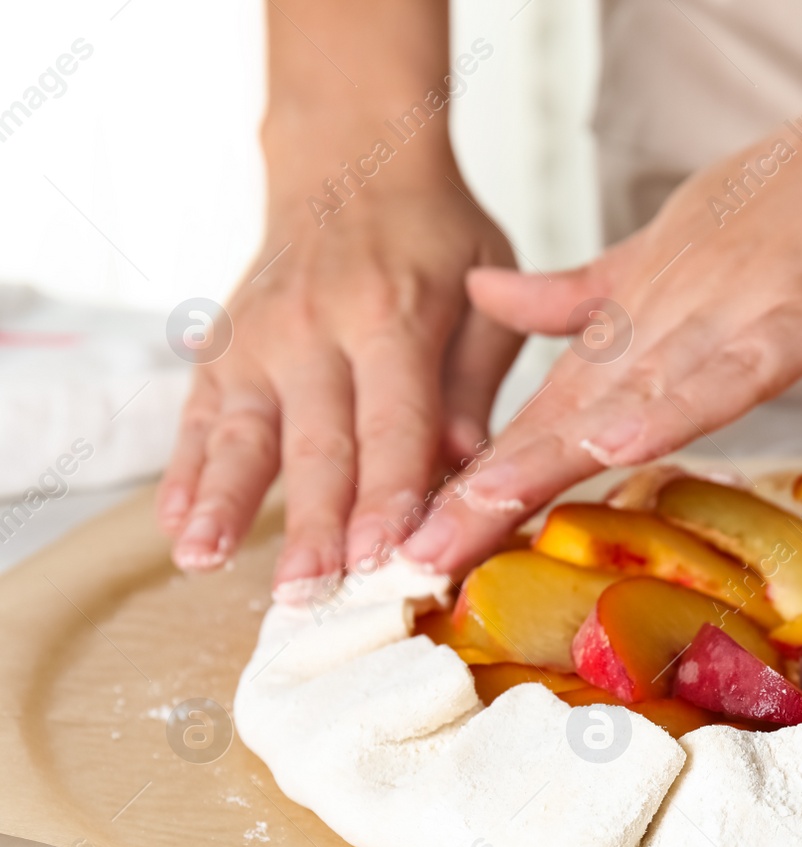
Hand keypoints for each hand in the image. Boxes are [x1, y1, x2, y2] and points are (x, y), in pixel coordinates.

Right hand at [159, 157, 520, 594]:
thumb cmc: (435, 238)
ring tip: (206, 563)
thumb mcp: (486, 289)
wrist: (351, 162)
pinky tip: (177, 528)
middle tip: (310, 592)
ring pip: (239, 434)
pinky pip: (197, 419)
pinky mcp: (223, 349)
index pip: (395, 419)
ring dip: (224, 503)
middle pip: (316, 442)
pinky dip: (184, 474)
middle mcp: (316, 329)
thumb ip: (476, 378)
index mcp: (393, 315)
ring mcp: (258, 339)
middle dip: (312, 522)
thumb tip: (467, 461)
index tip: (388, 554)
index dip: (391, 491)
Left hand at [400, 78, 801, 575]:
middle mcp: (668, 316)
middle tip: (412, 556)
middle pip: (566, 417)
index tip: (425, 538)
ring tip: (474, 517)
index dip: (486, 475)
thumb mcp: (680, 248)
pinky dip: (677, 407)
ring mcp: (729, 312)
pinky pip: (732, 369)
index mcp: (644, 314)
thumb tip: (494, 298)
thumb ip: (590, 290)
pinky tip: (621, 445)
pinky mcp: (800, 312)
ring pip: (627, 397)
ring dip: (548, 460)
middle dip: (487, 492)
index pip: (552, 410)